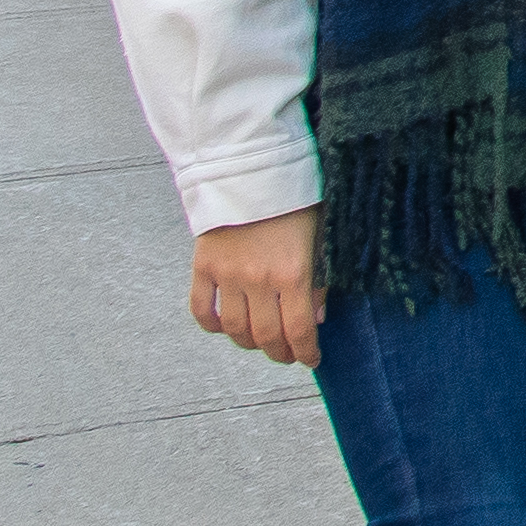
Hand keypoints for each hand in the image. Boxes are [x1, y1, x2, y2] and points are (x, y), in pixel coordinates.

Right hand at [193, 210, 324, 367]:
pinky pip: (201, 309)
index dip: (305, 352)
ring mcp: (227, 274)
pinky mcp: (203, 265)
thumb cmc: (295, 195)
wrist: (252, 165)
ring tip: (261, 343)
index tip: (311, 360)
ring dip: (248, 343)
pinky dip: (212, 325)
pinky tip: (225, 327)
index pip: (298, 330)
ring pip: (234, 329)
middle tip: (288, 355)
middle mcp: (258, 279)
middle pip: (265, 336)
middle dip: (279, 352)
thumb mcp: (324, 231)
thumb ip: (322, 276)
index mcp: (294, 271)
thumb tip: (317, 317)